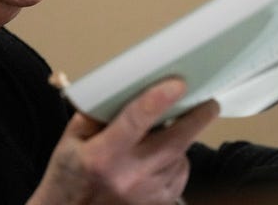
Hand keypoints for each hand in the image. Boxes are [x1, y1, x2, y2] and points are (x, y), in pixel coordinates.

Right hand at [28, 79, 218, 204]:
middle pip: (174, 142)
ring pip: (179, 158)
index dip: (159, 99)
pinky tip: (160, 158)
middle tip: (208, 103)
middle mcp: (128, 177)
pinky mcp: (158, 204)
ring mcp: (146, 195)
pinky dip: (176, 161)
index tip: (178, 83)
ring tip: (167, 133)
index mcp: (102, 156)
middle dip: (196, 119)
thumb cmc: (69, 177)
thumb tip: (128, 88)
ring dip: (180, 141)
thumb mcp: (71, 140)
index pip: (135, 121)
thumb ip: (97, 113)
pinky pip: (179, 175)